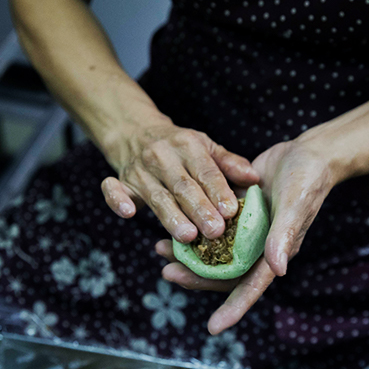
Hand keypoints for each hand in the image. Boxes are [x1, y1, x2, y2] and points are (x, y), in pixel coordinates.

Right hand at [100, 121, 259, 242]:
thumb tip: (254, 178)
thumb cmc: (180, 148)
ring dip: (171, 216)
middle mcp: (162, 157)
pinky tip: (127, 213)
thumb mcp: (207, 147)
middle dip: (199, 209)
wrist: (135, 131)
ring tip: (188, 236)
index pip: (206, 171)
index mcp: (188, 146)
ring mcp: (139, 171)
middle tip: (215, 231)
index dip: (218, 191)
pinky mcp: (120, 183)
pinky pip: (114, 191)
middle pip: (183, 187)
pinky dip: (117, 200)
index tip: (232, 211)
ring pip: (157, 196)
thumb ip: (230, 163)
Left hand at [156, 138, 335, 333]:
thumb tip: (278, 270)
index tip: (213, 328)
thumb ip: (284, 236)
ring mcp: (246, 231)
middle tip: (168, 273)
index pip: (251, 288)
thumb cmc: (308, 181)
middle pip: (223, 273)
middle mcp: (258, 247)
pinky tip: (171, 224)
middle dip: (195, 277)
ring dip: (188, 253)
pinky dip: (193, 228)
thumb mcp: (295, 206)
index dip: (233, 309)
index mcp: (274, 254)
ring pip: (213, 251)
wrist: (307, 154)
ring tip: (161, 249)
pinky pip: (212, 227)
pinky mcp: (237, 213)